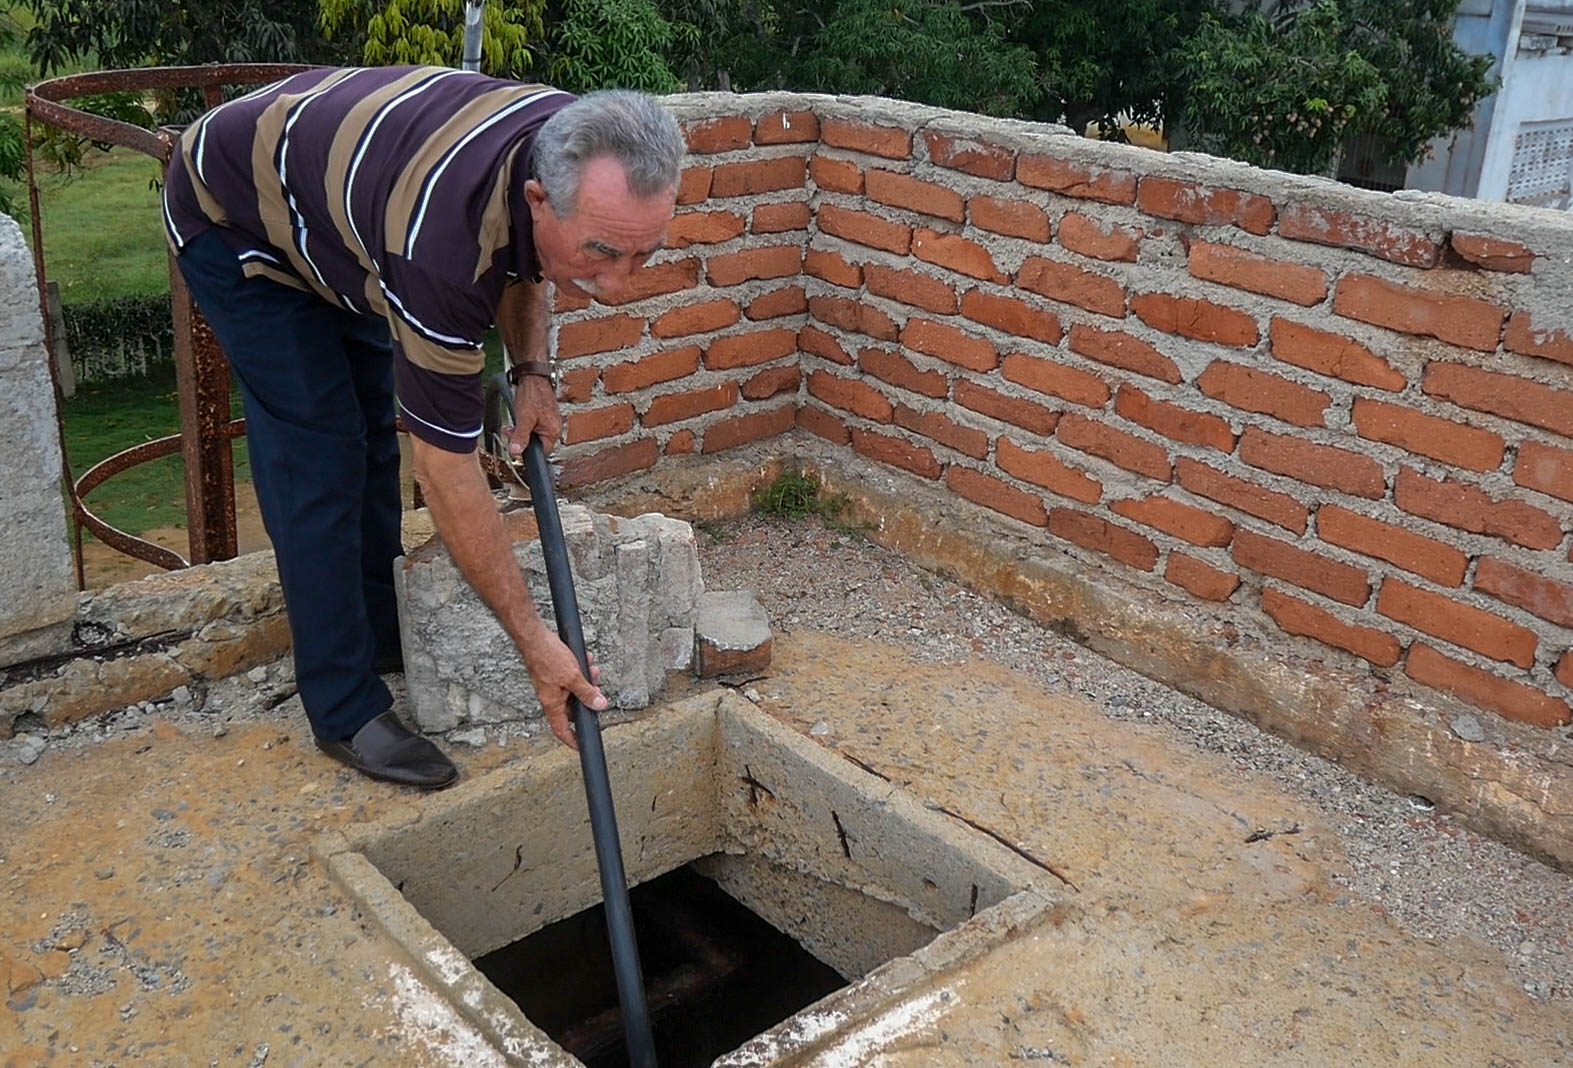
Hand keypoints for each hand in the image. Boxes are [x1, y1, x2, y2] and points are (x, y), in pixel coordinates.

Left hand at [509, 373, 561, 459]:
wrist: (533, 377)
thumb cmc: (532, 394)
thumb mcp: (524, 418)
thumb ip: (521, 436)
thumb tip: (516, 452)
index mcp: (553, 432)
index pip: (541, 452)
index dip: (526, 450)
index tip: (515, 444)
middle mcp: (555, 428)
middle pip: (537, 444)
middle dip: (522, 439)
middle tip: (511, 431)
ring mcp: (550, 422)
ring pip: (534, 435)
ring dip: (522, 431)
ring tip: (514, 423)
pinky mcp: (546, 416)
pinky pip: (535, 426)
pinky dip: (525, 424)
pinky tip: (520, 417)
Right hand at [521, 628, 606, 748]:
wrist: (535, 637)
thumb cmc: (548, 656)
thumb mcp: (574, 677)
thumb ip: (587, 692)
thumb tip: (600, 705)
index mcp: (552, 703)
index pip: (561, 730)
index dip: (572, 740)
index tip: (582, 745)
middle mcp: (551, 697)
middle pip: (573, 707)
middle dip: (588, 698)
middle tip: (598, 690)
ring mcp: (552, 685)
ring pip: (575, 689)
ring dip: (587, 681)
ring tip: (593, 670)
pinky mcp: (554, 674)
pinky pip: (572, 677)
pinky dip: (581, 670)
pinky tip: (586, 660)